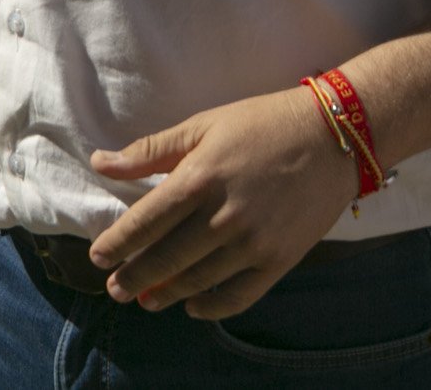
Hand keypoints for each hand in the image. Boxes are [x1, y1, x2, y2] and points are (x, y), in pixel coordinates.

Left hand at [85, 84, 360, 319]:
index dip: (116, 244)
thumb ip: (150, 150)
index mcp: (199, 178)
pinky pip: (237, 296)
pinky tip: (193, 306)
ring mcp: (253, 243)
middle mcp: (223, 216)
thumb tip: (100, 162)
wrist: (333, 136)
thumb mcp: (204, 126)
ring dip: (164, 294)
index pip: (144, 222)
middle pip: (164, 259)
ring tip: (146, 299)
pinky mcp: (279, 260)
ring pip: (196, 282)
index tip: (97, 256)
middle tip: (114, 287)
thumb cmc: (263, 123)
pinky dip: (211, 308)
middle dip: (133, 277)